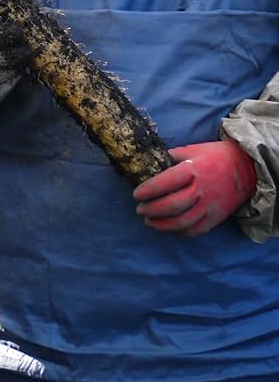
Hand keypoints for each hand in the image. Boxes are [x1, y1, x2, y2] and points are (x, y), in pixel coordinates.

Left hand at [132, 140, 256, 235]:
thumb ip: (171, 157)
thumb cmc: (214, 155)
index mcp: (194, 169)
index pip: (166, 182)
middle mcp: (202, 189)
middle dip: (151, 209)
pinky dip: (178, 232)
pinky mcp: (217, 218)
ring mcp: (210, 206)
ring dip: (162, 225)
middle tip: (139, 209)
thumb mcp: (191, 150)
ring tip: (148, 221)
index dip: (148, 190)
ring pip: (183, 222)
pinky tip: (167, 228)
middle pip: (173, 205)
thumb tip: (148, 163)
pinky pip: (195, 230)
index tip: (136, 194)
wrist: (246, 168)